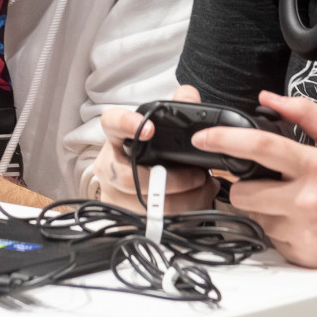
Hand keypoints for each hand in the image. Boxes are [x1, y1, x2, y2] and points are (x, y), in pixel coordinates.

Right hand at [93, 84, 217, 212]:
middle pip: (132, 177)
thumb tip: (188, 95)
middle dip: (173, 180)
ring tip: (206, 189)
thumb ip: (177, 108)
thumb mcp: (161, 131)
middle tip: (199, 176)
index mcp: (116, 139)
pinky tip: (198, 203)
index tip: (149, 128)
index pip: (111, 124)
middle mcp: (110, 168)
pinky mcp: (126, 219)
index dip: (126, 124)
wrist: (139, 187)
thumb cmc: (150, 155)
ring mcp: (115, 196)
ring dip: (185, 200)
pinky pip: (155, 221)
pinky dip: (184, 215)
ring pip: (147, 206)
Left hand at [195, 90, 316, 269]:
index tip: (203, 137)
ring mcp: (302, 232)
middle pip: (243, 192)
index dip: (225, 139)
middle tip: (265, 179)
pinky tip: (302, 219)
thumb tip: (270, 99)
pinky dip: (278, 227)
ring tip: (292, 199)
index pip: (260, 149)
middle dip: (244, 183)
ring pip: (254, 216)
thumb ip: (306, 114)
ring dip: (263, 206)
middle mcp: (306, 202)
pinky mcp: (301, 255)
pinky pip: (270, 238)